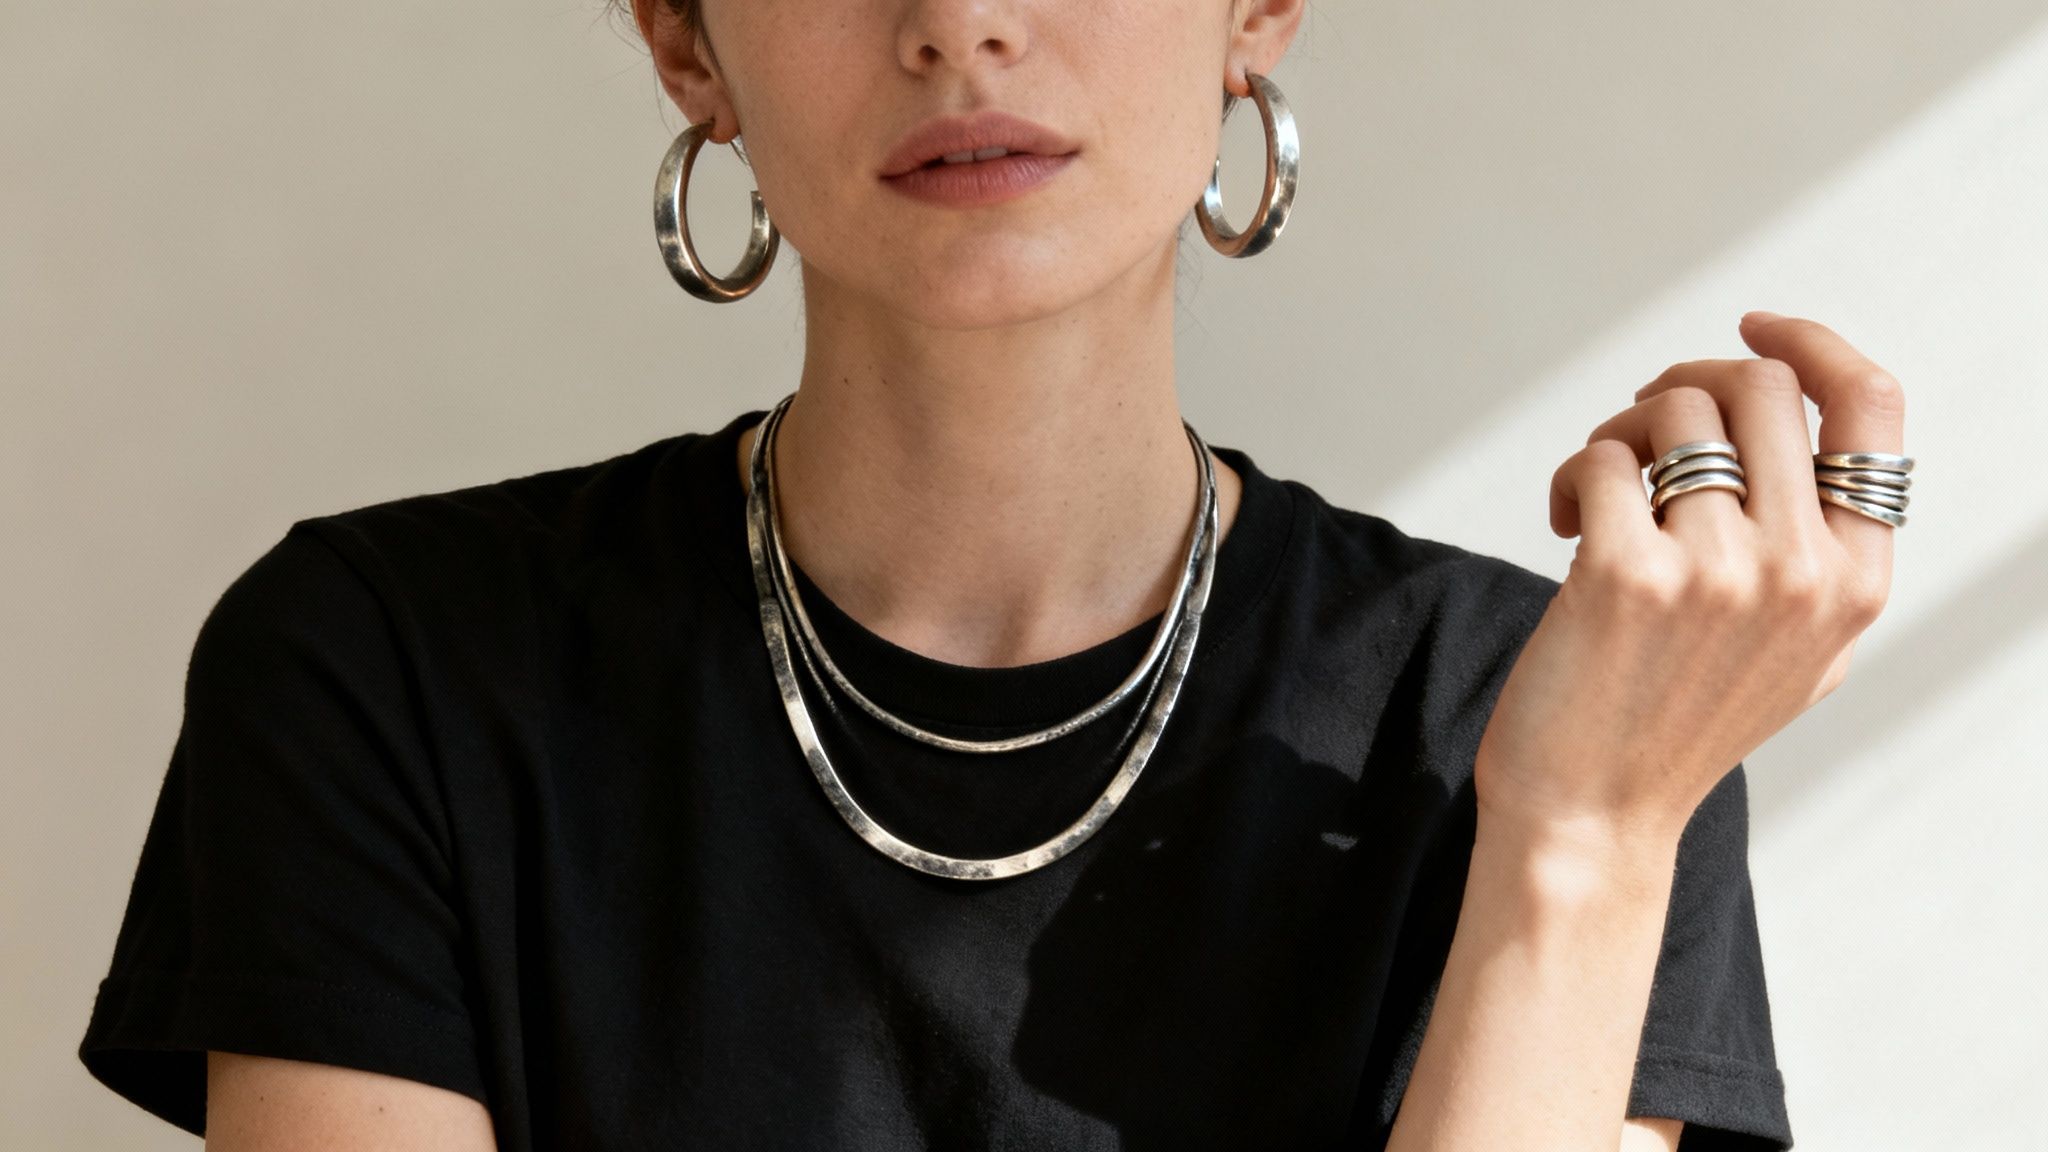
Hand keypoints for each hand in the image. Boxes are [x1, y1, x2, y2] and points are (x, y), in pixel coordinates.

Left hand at [1474, 312, 1905, 848]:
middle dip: (1682, 386)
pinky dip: (1573, 476)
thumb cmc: (1678, 719)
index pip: (1872, 408)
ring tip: (1597, 493)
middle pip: (1757, 387)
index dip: (1812, 343)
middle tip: (1637, 436)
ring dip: (1620, 433)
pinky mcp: (1628, 574)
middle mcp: (1803, 571)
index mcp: (1857, 580)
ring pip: (1672, 411)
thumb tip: (1803, 404)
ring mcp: (1720, 571)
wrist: (1592, 814)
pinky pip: (1600, 457)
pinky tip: (1564, 523)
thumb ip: (1820, 544)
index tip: (1751, 325)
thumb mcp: (1798, 645)